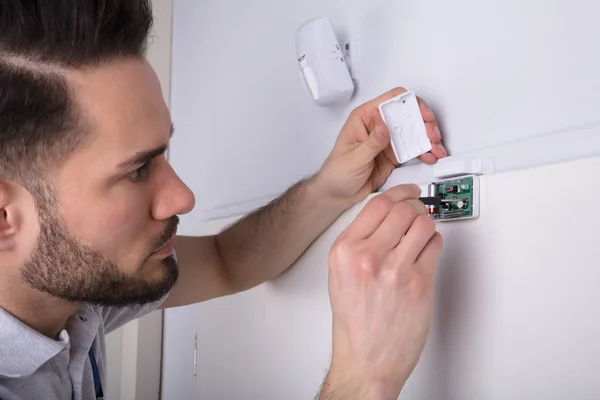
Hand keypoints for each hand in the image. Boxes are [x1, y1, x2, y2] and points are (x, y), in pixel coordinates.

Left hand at [316, 87, 446, 205]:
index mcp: (365, 117)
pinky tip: (431, 157)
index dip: (410, 104)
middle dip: (424, 123)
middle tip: (433, 137)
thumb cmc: (337, 173)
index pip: (391, 100)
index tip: (423, 116)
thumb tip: (384, 127)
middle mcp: (378, 124)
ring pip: (414, 131)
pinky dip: (425, 152)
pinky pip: (413, 148)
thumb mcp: (354, 157)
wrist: (337, 194)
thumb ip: (371, 143)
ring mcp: (388, 139)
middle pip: (408, 114)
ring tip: (437, 150)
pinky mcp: (394, 154)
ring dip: (428, 139)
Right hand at [320, 184, 442, 398]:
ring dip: (426, 224)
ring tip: (422, 233)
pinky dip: (434, 244)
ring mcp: (395, 269)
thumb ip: (358, 243)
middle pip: (402, 209)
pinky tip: (426, 252)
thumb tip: (385, 218)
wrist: (366, 360)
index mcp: (345, 251)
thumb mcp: (340, 275)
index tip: (407, 191)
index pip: (376, 204)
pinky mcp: (419, 283)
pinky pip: (435, 246)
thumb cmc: (354, 323)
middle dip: (415, 206)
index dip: (398, 193)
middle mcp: (367, 256)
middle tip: (418, 210)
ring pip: (423, 223)